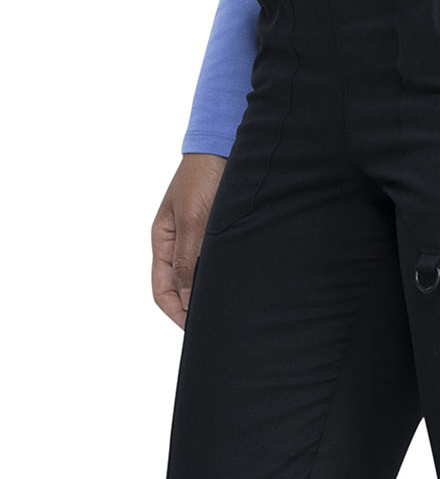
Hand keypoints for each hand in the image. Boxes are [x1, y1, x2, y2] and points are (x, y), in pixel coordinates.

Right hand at [151, 153, 225, 329]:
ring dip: (211, 296)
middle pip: (181, 290)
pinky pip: (218, 266)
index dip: (176, 314)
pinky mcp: (220, 236)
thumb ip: (187, 260)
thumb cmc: (204, 177)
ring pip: (201, 280)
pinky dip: (225, 279)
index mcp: (163, 241)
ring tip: (231, 312)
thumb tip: (185, 301)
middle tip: (218, 327)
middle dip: (194, 311)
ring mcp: (199, 241)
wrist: (227, 148)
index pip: (162, 291)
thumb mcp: (193, 220)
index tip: (196, 331)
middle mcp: (179, 245)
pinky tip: (240, 288)